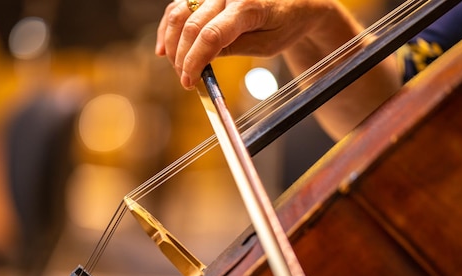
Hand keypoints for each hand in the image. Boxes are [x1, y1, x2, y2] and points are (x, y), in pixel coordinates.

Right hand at [155, 0, 359, 88]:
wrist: (295, 2)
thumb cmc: (286, 23)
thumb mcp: (267, 45)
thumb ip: (235, 49)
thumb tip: (202, 61)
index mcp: (248, 5)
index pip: (211, 36)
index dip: (195, 61)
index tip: (189, 81)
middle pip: (191, 26)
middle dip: (182, 57)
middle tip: (185, 80)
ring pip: (179, 12)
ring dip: (172, 42)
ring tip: (176, 67)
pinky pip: (179, 6)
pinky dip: (169, 27)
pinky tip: (165, 47)